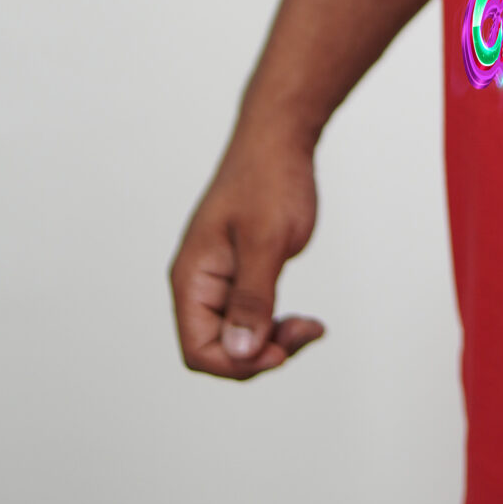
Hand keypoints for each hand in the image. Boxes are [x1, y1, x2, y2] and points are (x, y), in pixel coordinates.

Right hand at [170, 124, 324, 378]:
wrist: (279, 140)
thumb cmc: (269, 180)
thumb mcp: (265, 241)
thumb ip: (251, 298)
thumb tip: (239, 352)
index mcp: (192, 278)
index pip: (198, 350)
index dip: (238, 363)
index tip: (282, 348)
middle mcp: (199, 285)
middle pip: (218, 350)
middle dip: (261, 354)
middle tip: (306, 331)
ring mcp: (220, 281)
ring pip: (237, 339)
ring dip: (273, 342)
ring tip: (310, 326)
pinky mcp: (242, 275)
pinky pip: (252, 319)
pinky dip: (277, 326)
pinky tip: (304, 321)